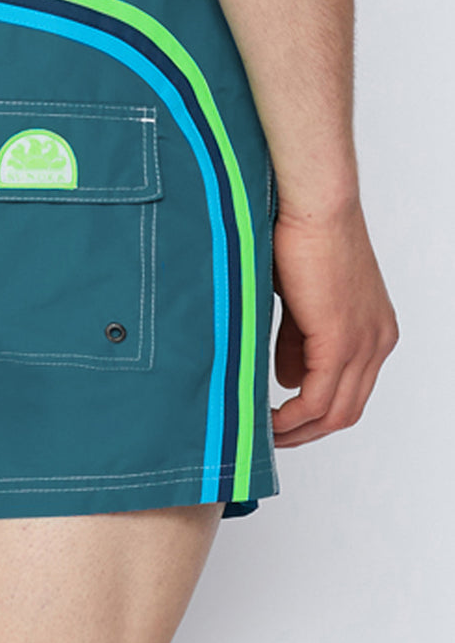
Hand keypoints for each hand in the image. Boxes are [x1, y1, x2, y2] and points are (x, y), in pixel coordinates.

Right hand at [270, 197, 398, 446]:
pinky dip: (292, 416)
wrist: (313, 204)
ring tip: (263, 433)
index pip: (350, 391)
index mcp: (374, 329)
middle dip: (306, 432)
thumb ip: (297, 341)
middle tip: (269, 438)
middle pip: (347, 411)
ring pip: (335, 412)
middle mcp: (378, 341)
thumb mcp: (300, 301)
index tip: (281, 420)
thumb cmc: (302, 236)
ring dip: (297, 430)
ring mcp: (364, 343)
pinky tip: (268, 419)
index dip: (315, 414)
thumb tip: (288, 377)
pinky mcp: (341, 341)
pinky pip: (317, 398)